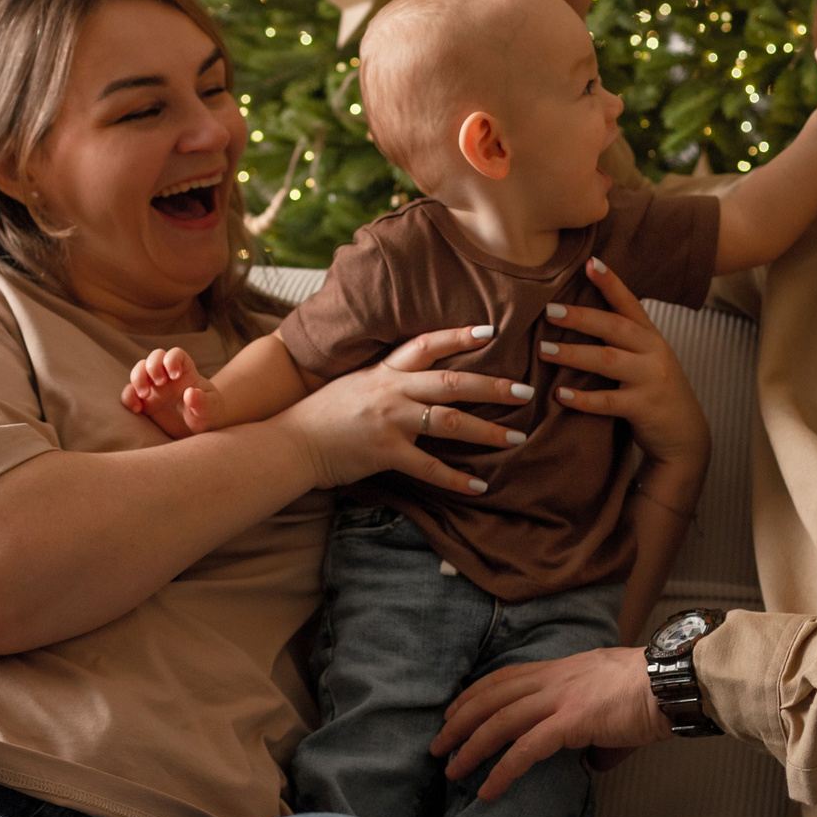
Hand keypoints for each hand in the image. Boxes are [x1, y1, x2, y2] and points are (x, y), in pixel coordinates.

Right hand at [120, 347, 223, 437]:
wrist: (197, 430)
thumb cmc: (207, 414)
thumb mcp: (209, 409)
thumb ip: (202, 401)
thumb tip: (190, 393)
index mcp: (185, 371)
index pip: (175, 354)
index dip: (172, 359)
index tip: (175, 376)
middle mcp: (167, 376)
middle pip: (154, 357)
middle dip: (152, 366)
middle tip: (159, 383)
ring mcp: (154, 388)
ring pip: (138, 371)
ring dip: (137, 379)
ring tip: (145, 395)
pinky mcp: (144, 403)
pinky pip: (129, 394)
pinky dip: (128, 398)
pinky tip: (137, 409)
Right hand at [272, 326, 531, 494]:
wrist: (290, 443)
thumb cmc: (320, 416)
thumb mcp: (353, 385)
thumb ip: (385, 379)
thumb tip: (415, 378)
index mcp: (384, 372)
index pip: (426, 344)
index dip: (458, 336)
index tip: (490, 331)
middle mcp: (391, 391)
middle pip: (451, 382)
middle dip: (492, 385)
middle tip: (526, 389)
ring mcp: (390, 421)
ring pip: (449, 421)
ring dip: (487, 430)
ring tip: (517, 436)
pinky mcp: (385, 452)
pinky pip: (429, 467)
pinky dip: (457, 478)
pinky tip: (480, 485)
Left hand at [432, 646, 669, 798]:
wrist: (669, 682)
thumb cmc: (648, 692)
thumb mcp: (608, 700)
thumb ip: (593, 729)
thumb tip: (591, 761)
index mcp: (559, 669)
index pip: (504, 678)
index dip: (474, 695)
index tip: (453, 712)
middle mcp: (553, 680)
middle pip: (492, 698)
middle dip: (459, 722)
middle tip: (437, 746)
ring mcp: (560, 700)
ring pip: (500, 721)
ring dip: (471, 747)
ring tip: (451, 771)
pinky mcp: (572, 722)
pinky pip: (526, 749)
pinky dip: (502, 770)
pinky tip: (488, 790)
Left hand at [540, 259, 708, 478]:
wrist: (685, 436)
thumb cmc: (656, 392)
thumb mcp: (648, 358)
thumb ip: (624, 339)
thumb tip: (580, 315)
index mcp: (651, 337)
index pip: (630, 303)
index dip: (611, 282)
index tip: (590, 263)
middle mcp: (654, 353)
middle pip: (615, 327)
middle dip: (581, 317)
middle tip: (549, 310)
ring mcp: (652, 379)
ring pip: (608, 360)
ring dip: (574, 354)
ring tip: (543, 350)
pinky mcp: (645, 408)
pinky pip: (609, 401)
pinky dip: (584, 398)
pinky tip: (561, 394)